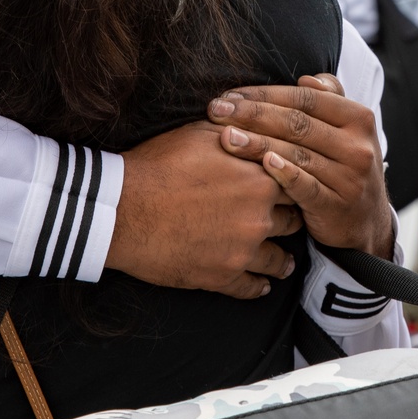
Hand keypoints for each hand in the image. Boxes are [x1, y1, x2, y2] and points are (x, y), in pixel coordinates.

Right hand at [109, 123, 302, 299]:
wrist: (123, 208)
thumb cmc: (158, 165)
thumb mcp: (201, 133)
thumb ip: (238, 134)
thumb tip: (254, 129)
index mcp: (260, 180)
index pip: (294, 183)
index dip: (291, 184)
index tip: (289, 188)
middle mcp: (259, 218)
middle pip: (292, 222)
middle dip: (288, 219)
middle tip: (286, 220)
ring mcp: (242, 252)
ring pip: (279, 260)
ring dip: (282, 258)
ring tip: (283, 260)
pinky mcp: (222, 277)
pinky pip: (252, 288)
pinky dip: (259, 287)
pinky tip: (261, 284)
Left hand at [208, 76, 393, 258]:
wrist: (365, 222)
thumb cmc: (343, 166)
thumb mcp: (346, 130)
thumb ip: (329, 100)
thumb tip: (306, 79)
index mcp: (358, 119)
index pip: (304, 99)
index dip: (264, 95)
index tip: (229, 96)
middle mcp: (357, 146)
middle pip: (297, 123)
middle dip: (252, 115)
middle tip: (216, 111)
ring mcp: (350, 178)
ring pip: (297, 153)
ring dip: (257, 143)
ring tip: (226, 137)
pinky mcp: (337, 206)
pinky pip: (306, 187)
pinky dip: (284, 173)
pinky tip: (262, 163)